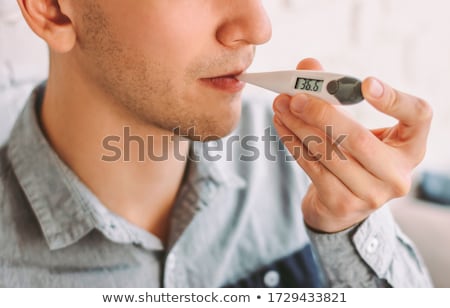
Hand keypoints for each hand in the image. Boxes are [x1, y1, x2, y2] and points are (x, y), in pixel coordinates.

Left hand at [273, 58, 432, 232]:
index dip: (395, 99)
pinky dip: (293, 143)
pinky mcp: (342, 204)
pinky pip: (312, 167)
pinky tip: (282, 125)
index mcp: (411, 147)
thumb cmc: (354, 157)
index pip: (418, 117)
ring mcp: (371, 194)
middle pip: (359, 139)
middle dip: (321, 114)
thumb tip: (307, 66)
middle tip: (294, 96)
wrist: (342, 204)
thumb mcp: (357, 127)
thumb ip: (335, 95)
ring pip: (329, 153)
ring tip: (281, 106)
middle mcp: (397, 174)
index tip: (365, 83)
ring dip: (299, 126)